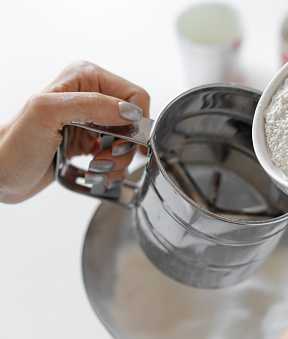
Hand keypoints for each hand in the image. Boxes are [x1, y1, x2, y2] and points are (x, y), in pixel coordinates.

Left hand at [0, 61, 149, 202]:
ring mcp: (91, 120)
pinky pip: (118, 154)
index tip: (122, 142)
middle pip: (134, 121)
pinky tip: (97, 171)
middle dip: (125, 145)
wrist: (0, 175)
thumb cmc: (13, 147)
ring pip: (129, 140)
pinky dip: (113, 167)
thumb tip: (129, 112)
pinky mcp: (90, 141)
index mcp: (84, 78)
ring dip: (118, 159)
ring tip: (97, 167)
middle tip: (105, 157)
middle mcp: (90, 96)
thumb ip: (91, 105)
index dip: (134, 122)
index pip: (133, 96)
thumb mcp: (47, 113)